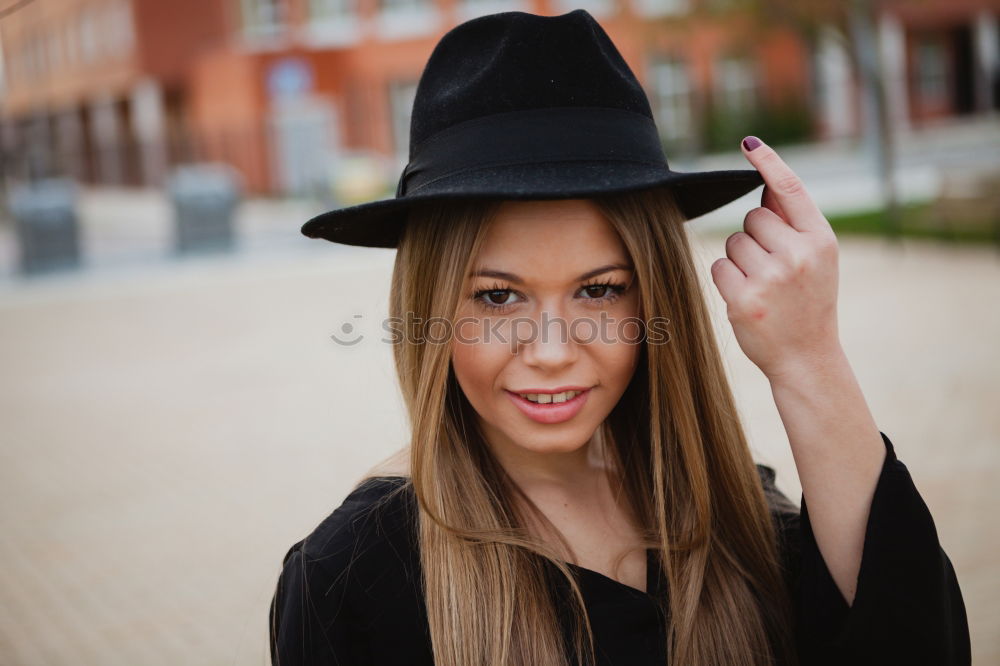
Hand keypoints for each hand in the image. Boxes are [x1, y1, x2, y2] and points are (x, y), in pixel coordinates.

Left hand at [710, 136, 842, 381]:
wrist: (808, 357)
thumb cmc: (808, 302)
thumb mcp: (817, 260)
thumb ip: (794, 224)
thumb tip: (766, 184)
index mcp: (821, 240)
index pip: (790, 190)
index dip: (768, 163)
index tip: (749, 144)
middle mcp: (798, 255)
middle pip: (752, 218)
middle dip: (755, 238)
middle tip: (772, 268)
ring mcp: (771, 278)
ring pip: (733, 242)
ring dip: (740, 259)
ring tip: (763, 285)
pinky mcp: (744, 299)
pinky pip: (719, 266)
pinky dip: (727, 279)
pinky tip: (747, 297)